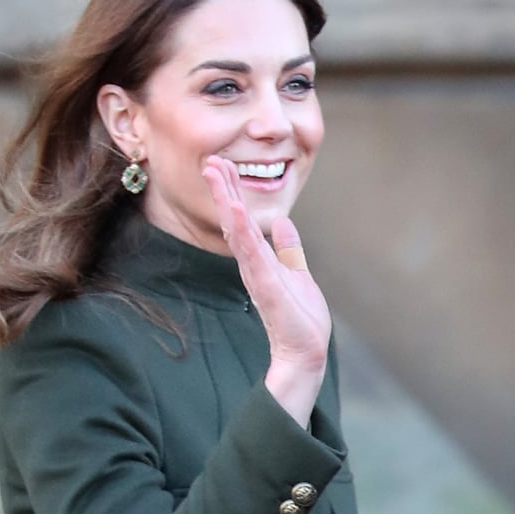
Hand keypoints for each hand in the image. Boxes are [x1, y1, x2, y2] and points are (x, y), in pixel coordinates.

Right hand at [203, 156, 331, 425]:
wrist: (304, 353)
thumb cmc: (300, 319)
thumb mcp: (297, 272)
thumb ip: (288, 248)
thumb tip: (282, 222)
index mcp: (260, 260)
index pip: (242, 221)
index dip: (231, 192)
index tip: (221, 165)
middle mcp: (254, 265)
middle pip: (234, 221)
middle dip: (223, 189)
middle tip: (210, 160)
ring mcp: (258, 275)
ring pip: (238, 232)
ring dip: (227, 201)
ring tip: (216, 174)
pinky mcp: (266, 287)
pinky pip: (252, 254)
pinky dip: (244, 232)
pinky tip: (237, 211)